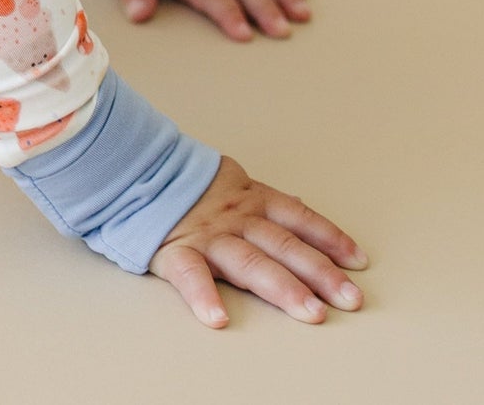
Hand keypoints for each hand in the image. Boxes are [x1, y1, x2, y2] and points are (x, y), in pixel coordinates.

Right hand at [150, 154, 367, 327]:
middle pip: (282, 244)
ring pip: (249, 261)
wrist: (126, 166)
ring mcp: (205, 233)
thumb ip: (261, 197)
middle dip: (319, 272)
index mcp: (246, 197)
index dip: (328, 237)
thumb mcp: (224, 179)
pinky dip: (203, 296)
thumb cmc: (177, 181)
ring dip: (282, 287)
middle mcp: (232, 215)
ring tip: (310, 313)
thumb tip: (300, 205)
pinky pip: (190, 275)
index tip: (358, 262)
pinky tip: (218, 318)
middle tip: (349, 299)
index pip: (296, 216)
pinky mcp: (173, 249)